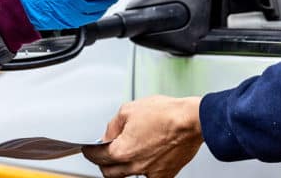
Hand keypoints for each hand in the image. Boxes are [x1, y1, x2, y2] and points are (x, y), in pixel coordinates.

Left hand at [82, 95, 203, 177]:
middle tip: (103, 154)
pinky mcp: (166, 174)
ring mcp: (151, 173)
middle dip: (103, 163)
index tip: (89, 150)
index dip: (90, 151)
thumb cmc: (165, 114)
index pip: (97, 157)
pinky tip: (145, 158)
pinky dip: (143, 170)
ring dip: (123, 168)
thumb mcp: (129, 109)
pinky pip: (148, 177)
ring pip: (128, 176)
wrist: (191, 121)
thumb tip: (108, 134)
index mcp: (122, 151)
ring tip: (126, 154)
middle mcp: (135, 166)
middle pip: (109, 172)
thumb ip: (113, 125)